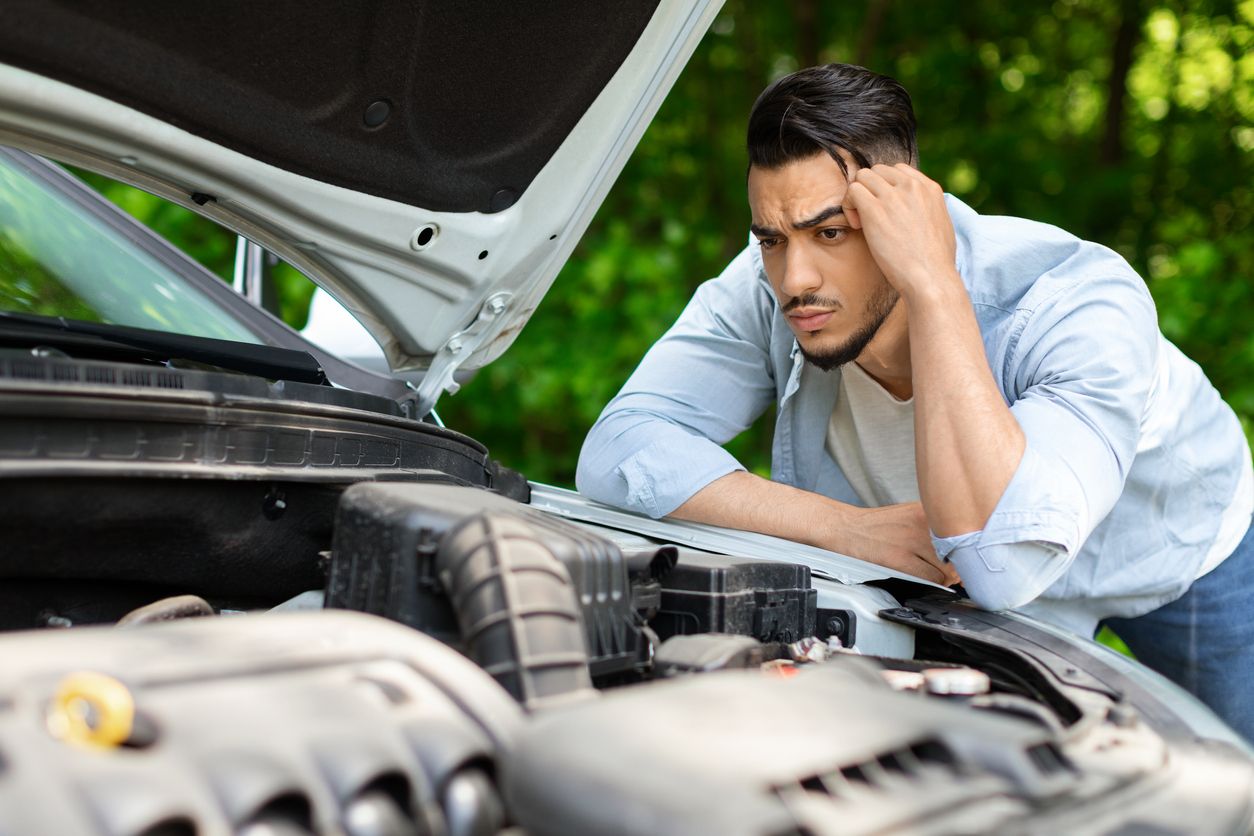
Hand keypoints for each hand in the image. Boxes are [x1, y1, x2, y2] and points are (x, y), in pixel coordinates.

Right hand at [831, 501, 960, 585]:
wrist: (844, 527)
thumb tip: (959, 549)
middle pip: (959, 552)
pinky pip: (930, 578)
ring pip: (947, 568)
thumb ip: (933, 527)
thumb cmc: (876, 525)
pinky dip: (934, 584)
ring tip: (940, 577)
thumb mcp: (909, 514)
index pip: (962, 532)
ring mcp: (911, 541)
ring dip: (947, 578)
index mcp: (926, 510)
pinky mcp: (899, 559)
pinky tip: (926, 580)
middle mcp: (921, 523)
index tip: (967, 558)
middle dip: (959, 566)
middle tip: (955, 572)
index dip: (968, 550)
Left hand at [842, 164, 959, 297]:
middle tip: (870, 218)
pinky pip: (852, 190)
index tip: (886, 212)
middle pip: (878, 171)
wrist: (931, 277)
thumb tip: (917, 211)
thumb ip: (927, 210)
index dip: (886, 188)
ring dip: (857, 197)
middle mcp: (912, 186)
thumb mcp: (940, 225)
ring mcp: (894, 195)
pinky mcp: (875, 208)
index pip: (899, 171)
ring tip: (862, 222)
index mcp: (930, 188)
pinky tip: (857, 226)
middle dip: (870, 190)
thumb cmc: (935, 262)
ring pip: (862, 176)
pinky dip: (848, 205)